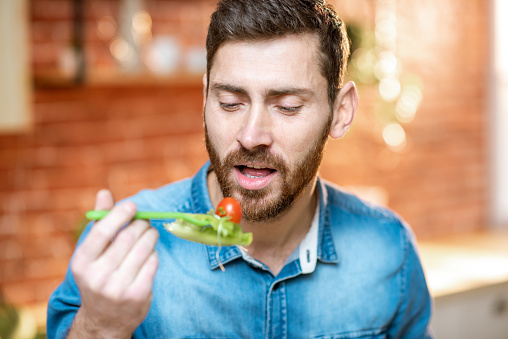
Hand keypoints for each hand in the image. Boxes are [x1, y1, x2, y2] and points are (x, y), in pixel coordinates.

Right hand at [69, 189, 158, 338]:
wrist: (104, 320)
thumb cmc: (98, 276)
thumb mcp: (91, 254)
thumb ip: (99, 223)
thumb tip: (104, 192)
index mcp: (81, 263)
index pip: (102, 232)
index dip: (120, 214)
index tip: (133, 206)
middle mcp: (97, 276)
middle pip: (127, 238)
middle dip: (141, 224)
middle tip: (145, 221)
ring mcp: (118, 288)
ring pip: (143, 249)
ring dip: (151, 236)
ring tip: (151, 233)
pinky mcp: (138, 295)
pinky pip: (152, 263)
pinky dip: (154, 254)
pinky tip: (150, 253)